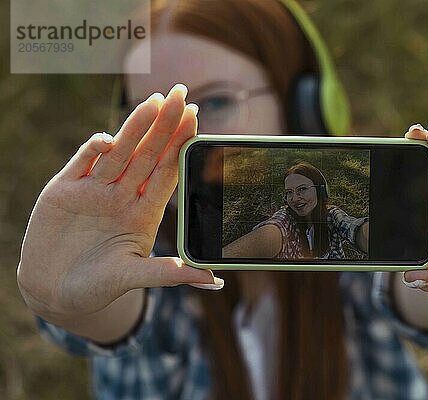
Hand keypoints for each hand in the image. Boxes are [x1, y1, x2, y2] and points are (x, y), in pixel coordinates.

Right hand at [17, 84, 217, 321]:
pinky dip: (95, 148)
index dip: (181, 146)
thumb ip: (170, 274)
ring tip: (155, 101)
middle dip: (165, 125)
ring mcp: (94, 191)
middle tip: (182, 94)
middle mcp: (122, 196)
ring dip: (136, 127)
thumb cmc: (98, 287)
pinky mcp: (64, 190)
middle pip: (148, 154)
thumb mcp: (134, 278)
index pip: (167, 171)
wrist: (53, 292)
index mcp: (144, 213)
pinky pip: (83, 162)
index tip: (196, 119)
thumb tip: (213, 281)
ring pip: (120, 152)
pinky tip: (111, 139)